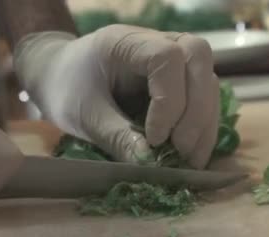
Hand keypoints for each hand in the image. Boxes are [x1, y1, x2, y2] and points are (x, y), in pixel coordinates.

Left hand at [13, 24, 219, 168]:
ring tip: (189, 160)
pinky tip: (193, 156)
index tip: (155, 139)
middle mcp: (158, 41)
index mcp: (127, 41)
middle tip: (180, 150)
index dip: (169, 101)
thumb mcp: (84, 115)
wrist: (60, 78)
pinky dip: (203, 129)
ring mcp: (174, 59)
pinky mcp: (180, 82)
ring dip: (204, 123)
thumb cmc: (67, 88)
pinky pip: (204, 100)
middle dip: (196, 110)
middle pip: (198, 59)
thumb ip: (117, 136)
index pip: (166, 58)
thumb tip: (150, 164)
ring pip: (208, 81)